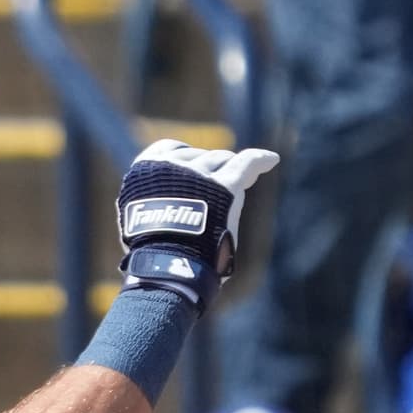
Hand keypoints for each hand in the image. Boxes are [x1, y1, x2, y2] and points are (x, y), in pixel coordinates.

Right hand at [112, 138, 279, 312]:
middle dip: (210, 170)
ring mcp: (200, 173)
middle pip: (200, 157)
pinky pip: (247, 163)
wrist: (167, 263)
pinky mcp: (226, 186)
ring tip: (231, 192)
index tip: (194, 167)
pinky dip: (260, 160)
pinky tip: (272, 160)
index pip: (168, 149)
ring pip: (222, 160)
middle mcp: (172, 164)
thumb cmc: (152, 253)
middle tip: (214, 194)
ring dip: (228, 171)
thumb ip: (154, 204)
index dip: (185, 157)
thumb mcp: (140, 220)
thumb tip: (164, 211)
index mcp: (145, 170)